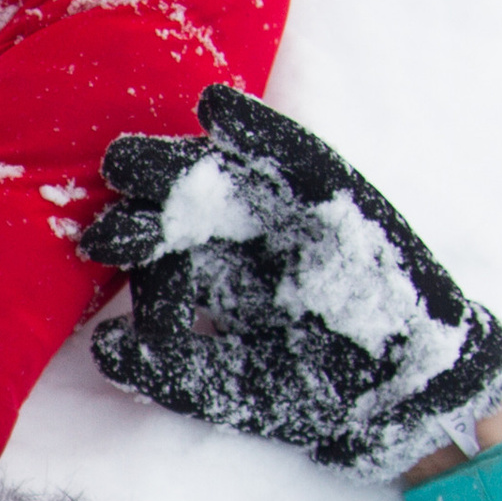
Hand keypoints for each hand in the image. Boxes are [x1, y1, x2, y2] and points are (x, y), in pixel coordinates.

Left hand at [80, 86, 501, 481]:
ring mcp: (286, 211)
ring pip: (227, 171)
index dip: (132, 243)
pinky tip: (217, 109)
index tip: (97, 244)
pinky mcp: (334, 194)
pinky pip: (293, 155)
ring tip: (135, 155)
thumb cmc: (315, 392)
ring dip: (181, 156)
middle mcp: (242, 236)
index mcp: (213, 276)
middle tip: (108, 191)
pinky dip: (258, 131)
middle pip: (184, 200)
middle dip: (146, 192)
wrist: (404, 392)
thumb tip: (101, 344)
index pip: (160, 250)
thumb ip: (165, 371)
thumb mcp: (230, 389)